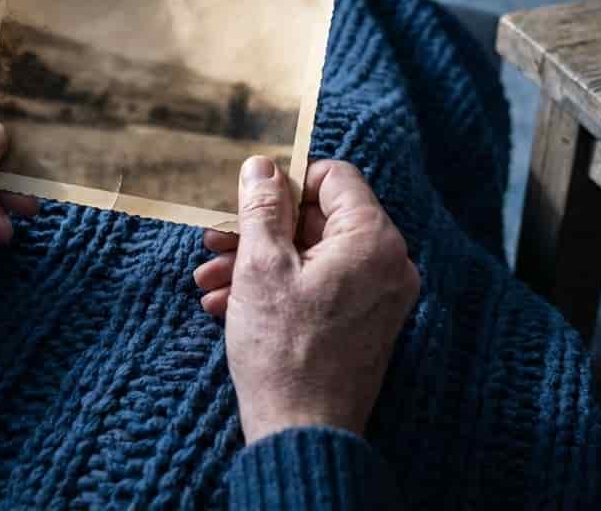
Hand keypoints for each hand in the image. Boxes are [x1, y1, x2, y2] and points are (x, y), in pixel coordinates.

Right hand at [193, 157, 418, 442]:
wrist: (302, 433)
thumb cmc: (284, 351)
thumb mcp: (262, 267)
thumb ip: (263, 207)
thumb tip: (263, 166)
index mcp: (373, 240)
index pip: (334, 178)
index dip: (287, 181)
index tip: (248, 198)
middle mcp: (389, 264)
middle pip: (319, 220)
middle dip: (261, 230)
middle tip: (215, 240)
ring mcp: (380, 297)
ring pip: (313, 256)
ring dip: (260, 262)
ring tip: (211, 280)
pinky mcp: (365, 324)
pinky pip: (321, 287)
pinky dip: (279, 289)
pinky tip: (229, 305)